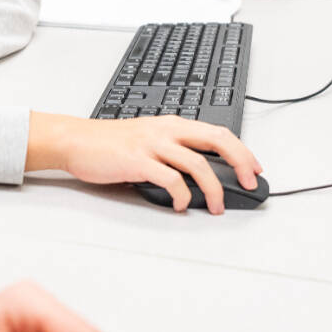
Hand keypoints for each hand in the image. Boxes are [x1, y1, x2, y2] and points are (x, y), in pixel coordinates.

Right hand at [26, 112, 263, 214]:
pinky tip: (180, 205)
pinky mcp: (137, 161)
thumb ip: (174, 152)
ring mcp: (152, 144)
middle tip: (249, 183)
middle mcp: (166, 130)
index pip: (218, 132)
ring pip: (197, 163)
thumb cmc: (110, 144)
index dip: (242, 150)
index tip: (254, 168)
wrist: (77, 140)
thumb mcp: (149, 140)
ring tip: (215, 207)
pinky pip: (170, 179)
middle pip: (217, 140)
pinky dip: (181, 195)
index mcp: (173, 124)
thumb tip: (201, 177)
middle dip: (240, 162)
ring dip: (213, 189)